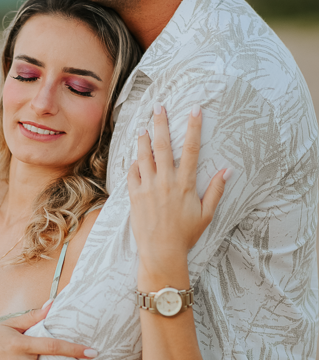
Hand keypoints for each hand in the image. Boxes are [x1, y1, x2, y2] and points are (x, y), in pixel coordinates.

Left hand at [128, 104, 230, 279]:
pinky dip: (134, 163)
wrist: (161, 252)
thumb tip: (228, 170)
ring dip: (143, 139)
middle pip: (163, 145)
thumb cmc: (186, 234)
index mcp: (185, 184)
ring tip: (143, 126)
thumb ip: (216, 190)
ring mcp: (148, 187)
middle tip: (159, 107)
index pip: (191, 149)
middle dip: (161, 123)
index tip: (195, 110)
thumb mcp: (206, 214)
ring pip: (144, 156)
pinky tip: (135, 157)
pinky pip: (132, 173)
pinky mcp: (134, 196)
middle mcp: (166, 181)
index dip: (193, 127)